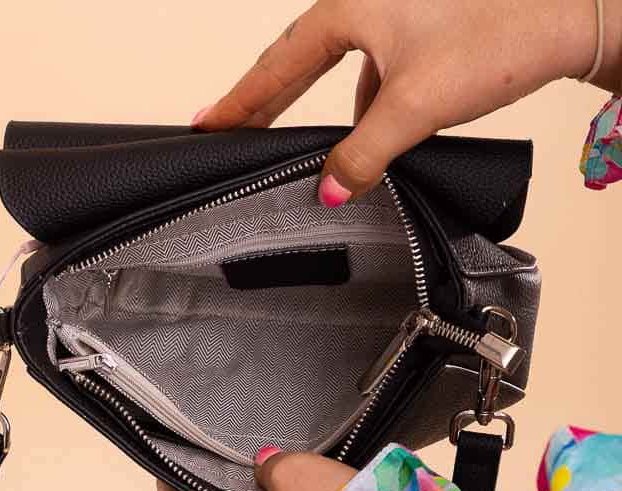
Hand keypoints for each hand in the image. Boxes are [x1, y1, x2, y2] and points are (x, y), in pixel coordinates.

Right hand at [192, 0, 614, 202]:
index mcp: (349, 8)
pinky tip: (384, 138)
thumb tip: (330, 190)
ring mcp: (395, 15)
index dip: (240, 100)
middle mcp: (366, 3)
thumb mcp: (415, 108)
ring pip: (345, 72)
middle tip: (233, 130)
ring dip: (336, 114)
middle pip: (300, 62)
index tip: (208, 123)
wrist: (564, 15)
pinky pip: (377, 75)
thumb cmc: (496, 35)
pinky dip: (372, 107)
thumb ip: (364, 154)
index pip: (277, 64)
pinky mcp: (422, 31)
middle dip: (269, 102)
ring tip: (324, 157)